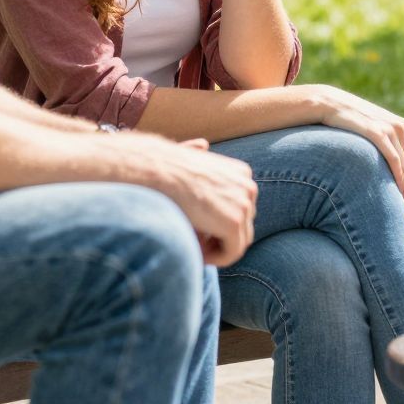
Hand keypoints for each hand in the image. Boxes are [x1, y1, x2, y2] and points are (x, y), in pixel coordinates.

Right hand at [143, 135, 256, 265]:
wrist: (155, 171)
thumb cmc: (164, 169)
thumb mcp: (187, 164)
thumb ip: (199, 165)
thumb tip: (203, 145)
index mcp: (240, 174)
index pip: (240, 210)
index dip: (219, 224)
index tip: (196, 230)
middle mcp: (249, 187)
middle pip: (243, 226)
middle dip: (219, 237)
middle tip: (193, 241)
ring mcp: (244, 205)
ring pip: (239, 241)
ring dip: (216, 248)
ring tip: (191, 246)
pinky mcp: (234, 223)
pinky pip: (232, 253)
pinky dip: (215, 259)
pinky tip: (194, 253)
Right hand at [306, 84, 403, 196]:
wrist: (332, 104)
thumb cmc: (350, 120)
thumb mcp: (372, 127)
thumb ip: (384, 140)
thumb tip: (388, 162)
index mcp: (402, 125)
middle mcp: (400, 126)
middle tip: (403, 199)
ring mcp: (390, 129)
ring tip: (398, 198)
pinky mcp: (378, 133)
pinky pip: (394, 160)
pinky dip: (397, 176)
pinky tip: (395, 188)